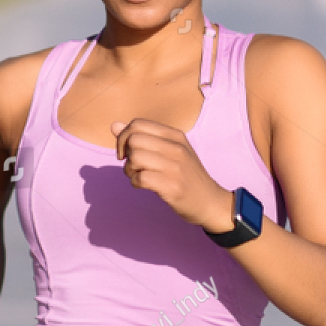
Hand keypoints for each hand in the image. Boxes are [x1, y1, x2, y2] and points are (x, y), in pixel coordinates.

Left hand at [110, 118, 232, 230]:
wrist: (210, 202)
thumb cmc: (186, 175)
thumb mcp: (170, 151)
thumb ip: (143, 137)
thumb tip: (114, 125)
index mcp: (175, 135)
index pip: (138, 124)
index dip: (124, 137)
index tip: (127, 152)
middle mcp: (176, 148)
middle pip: (133, 140)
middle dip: (126, 154)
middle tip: (133, 166)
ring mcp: (175, 167)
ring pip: (135, 157)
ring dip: (129, 169)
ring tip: (138, 176)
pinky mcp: (172, 186)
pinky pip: (140, 178)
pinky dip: (135, 182)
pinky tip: (143, 185)